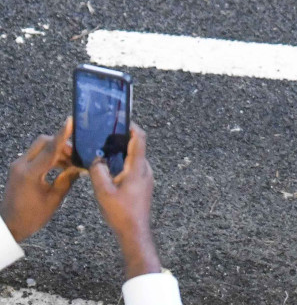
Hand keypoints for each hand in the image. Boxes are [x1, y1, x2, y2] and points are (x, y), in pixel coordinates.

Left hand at [1, 117, 82, 241]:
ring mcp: (18, 165)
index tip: (70, 121)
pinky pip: (36, 154)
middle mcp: (21, 165)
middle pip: (43, 142)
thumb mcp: (53, 200)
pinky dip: (49, 156)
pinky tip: (60, 166)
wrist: (9, 226)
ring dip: (56, 150)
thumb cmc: (31, 217)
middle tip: (76, 155)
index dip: (62, 135)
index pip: (50, 150)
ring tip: (70, 163)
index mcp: (30, 174)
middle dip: (62, 144)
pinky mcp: (18, 168)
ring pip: (40, 147)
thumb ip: (67, 180)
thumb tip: (79, 167)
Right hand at [89, 123, 159, 278]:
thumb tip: (96, 159)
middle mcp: (145, 170)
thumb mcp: (103, 192)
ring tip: (104, 152)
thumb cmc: (121, 213)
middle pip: (136, 147)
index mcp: (138, 168)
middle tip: (105, 136)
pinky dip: (122, 164)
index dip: (132, 127)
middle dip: (122, 139)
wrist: (135, 231)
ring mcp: (145, 177)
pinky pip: (133, 168)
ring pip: (134, 158)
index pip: (140, 139)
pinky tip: (109, 170)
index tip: (121, 120)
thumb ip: (98, 172)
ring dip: (121, 153)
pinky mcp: (143, 185)